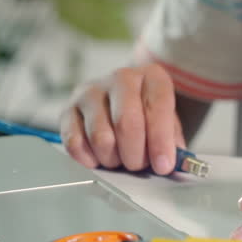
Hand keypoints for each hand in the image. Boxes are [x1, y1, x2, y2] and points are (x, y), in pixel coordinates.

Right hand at [61, 63, 184, 174]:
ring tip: (121, 159)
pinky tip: (100, 159)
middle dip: (136, 155)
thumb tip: (172, 164)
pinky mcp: (68, 109)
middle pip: (126, 123)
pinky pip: (75, 142)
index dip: (161, 140)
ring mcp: (91, 92)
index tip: (163, 166)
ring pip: (101, 137)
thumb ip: (173, 144)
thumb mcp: (170, 124)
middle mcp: (121, 78)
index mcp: (152, 76)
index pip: (157, 106)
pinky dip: (90, 159)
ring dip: (114, 159)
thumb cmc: (149, 117)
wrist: (124, 105)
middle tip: (140, 166)